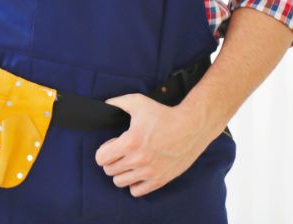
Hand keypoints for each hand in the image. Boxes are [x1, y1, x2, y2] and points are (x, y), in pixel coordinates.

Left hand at [95, 94, 215, 196]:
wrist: (191, 127)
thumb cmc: (164, 114)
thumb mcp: (139, 102)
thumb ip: (117, 103)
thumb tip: (104, 106)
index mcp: (130, 141)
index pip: (101, 158)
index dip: (104, 150)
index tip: (112, 145)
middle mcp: (138, 159)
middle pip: (109, 170)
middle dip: (112, 160)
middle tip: (123, 152)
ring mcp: (149, 172)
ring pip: (120, 182)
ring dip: (122, 172)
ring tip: (131, 161)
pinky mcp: (159, 180)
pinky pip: (135, 191)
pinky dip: (134, 183)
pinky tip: (140, 171)